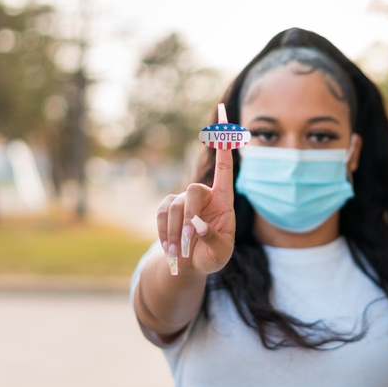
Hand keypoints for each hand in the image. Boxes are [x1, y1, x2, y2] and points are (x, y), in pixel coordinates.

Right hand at [156, 147, 234, 275]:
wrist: (192, 264)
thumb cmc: (213, 256)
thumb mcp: (220, 253)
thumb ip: (212, 238)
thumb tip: (197, 225)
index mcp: (224, 200)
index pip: (225, 168)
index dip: (224, 146)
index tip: (224, 122)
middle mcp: (205, 195)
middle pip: (193, 191)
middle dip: (189, 216)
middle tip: (187, 242)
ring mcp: (185, 200)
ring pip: (176, 207)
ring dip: (175, 232)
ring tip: (179, 254)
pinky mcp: (168, 207)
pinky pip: (162, 214)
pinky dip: (164, 232)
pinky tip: (170, 249)